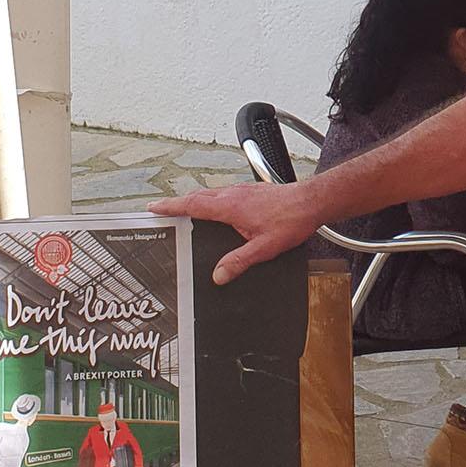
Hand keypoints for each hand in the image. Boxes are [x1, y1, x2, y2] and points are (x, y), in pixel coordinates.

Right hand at [150, 181, 323, 284]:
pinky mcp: (251, 190)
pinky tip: (216, 208)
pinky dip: (210, 199)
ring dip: (194, 199)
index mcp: (230, 207)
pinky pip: (222, 192)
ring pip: (210, 193)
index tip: (154, 207)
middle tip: (163, 209)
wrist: (311, 201)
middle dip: (177, 203)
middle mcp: (233, 194)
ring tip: (184, 209)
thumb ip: (239, 261)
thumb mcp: (263, 248)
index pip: (192, 205)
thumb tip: (219, 275)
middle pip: (197, 196)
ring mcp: (242, 190)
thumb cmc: (291, 220)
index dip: (170, 206)